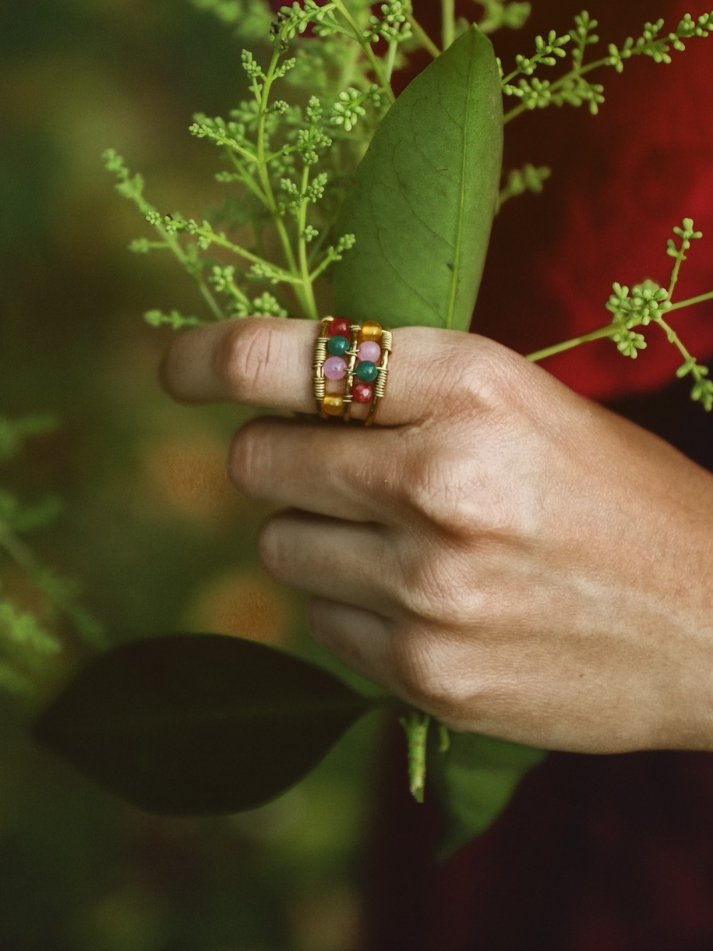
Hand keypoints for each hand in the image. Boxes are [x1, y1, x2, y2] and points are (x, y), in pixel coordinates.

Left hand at [160, 316, 712, 753]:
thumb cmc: (622, 499)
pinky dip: (352, 606)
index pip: (287, 357)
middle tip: (329, 467)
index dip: (210, 356)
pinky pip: (321, 624)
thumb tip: (275, 402)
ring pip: (277, 549)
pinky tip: (425, 603)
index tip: (178, 367)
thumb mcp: (528, 407)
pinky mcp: (426, 674)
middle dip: (277, 459)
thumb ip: (405, 397)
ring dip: (316, 537)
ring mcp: (428, 588)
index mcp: (471, 386)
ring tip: (400, 543)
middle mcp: (439, 481)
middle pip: (255, 461)